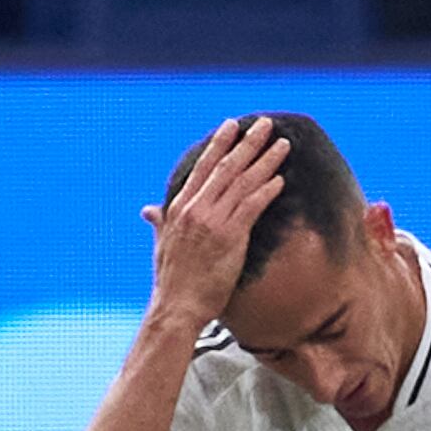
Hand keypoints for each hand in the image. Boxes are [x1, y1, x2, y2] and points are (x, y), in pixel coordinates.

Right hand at [143, 116, 293, 323]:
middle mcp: (195, 208)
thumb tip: (148, 210)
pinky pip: (252, 206)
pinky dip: (267, 191)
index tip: (231, 126)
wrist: (176, 306)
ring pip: (243, 182)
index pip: (203, 167)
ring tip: (282, 145)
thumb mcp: (161, 245)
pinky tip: (280, 180)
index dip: (219, 144)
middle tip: (264, 124)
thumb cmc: (171, 281)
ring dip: (265, 161)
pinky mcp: (229, 237)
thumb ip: (159, 223)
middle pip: (226, 167)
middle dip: (247, 143)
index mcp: (179, 207)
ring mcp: (212, 221)